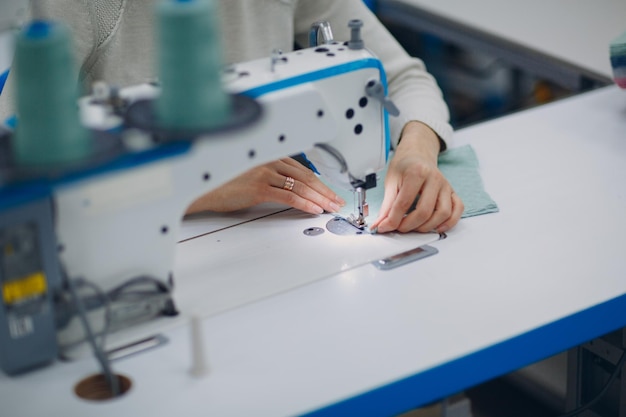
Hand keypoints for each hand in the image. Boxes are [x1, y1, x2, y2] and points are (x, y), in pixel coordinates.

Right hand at [185, 157, 344, 214]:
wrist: (202, 188)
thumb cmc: (223, 183)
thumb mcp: (250, 175)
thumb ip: (270, 178)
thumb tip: (290, 189)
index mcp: (268, 155)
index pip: (301, 169)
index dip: (319, 182)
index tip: (329, 192)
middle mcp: (268, 161)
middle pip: (305, 176)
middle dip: (324, 190)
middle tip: (336, 201)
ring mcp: (263, 173)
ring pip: (300, 186)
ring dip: (319, 198)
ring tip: (330, 207)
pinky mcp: (258, 188)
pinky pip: (288, 196)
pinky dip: (304, 203)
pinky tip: (313, 209)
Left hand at [370, 122, 463, 232]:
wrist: (417, 154)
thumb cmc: (404, 167)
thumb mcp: (391, 182)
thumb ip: (386, 206)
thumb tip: (380, 225)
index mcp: (417, 172)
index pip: (404, 203)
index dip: (393, 220)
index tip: (384, 227)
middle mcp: (435, 179)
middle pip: (424, 211)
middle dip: (409, 225)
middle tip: (399, 227)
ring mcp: (446, 186)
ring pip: (443, 213)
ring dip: (427, 227)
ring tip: (414, 227)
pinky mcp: (452, 192)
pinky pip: (457, 209)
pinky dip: (450, 222)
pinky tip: (437, 227)